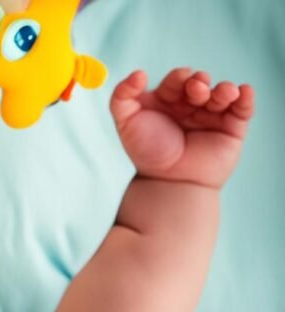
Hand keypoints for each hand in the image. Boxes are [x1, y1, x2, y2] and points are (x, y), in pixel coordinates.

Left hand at [110, 68, 254, 188]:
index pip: (177, 79)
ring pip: (222, 93)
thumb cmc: (147, 152)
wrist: (168, 182)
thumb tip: (138, 73)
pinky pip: (243, 108)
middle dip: (200, 82)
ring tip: (222, 93)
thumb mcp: (126, 122)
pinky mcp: (232, 128)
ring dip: (223, 89)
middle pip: (200, 83)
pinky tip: (243, 91)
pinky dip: (245, 97)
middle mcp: (190, 105)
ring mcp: (212, 115)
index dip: (180, 76)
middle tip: (197, 88)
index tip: (180, 80)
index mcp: (168, 99)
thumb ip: (122, 96)